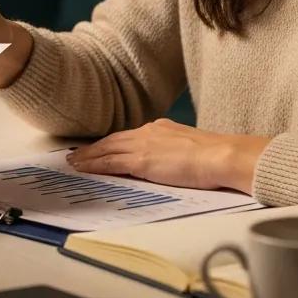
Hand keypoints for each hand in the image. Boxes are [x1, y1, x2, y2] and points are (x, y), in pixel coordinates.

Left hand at [67, 119, 270, 192]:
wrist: (223, 156)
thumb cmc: (217, 156)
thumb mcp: (190, 148)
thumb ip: (175, 151)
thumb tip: (170, 161)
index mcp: (161, 129)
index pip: (129, 137)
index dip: (112, 143)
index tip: (100, 148)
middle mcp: (148, 132)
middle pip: (113, 140)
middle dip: (94, 148)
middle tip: (77, 155)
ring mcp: (142, 145)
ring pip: (106, 149)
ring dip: (88, 156)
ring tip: (73, 163)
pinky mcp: (140, 160)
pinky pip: (110, 162)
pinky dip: (94, 165)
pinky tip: (83, 168)